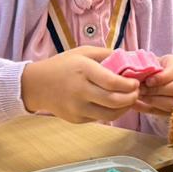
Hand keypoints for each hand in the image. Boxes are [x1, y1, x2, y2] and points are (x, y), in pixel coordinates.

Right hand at [21, 46, 139, 124]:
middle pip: (114, 101)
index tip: (136, 83)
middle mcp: (80, 91)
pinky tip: (113, 104)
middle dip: (131, 98)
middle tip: (136, 93)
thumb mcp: (82, 52)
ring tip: (128, 100)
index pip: (112, 82)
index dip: (129, 85)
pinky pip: (99, 118)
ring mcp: (77, 108)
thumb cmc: (62, 65)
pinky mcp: (76, 119)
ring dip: (125, 109)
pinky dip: (110, 112)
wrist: (36, 85)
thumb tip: (130, 58)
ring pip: (110, 115)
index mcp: (83, 71)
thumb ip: (106, 54)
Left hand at [134, 54, 172, 115]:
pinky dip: (148, 108)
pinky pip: (164, 112)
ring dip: (153, 101)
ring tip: (140, 96)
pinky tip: (135, 104)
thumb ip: (145, 68)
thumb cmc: (149, 67)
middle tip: (141, 90)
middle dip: (156, 90)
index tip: (147, 81)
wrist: (151, 77)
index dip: (161, 78)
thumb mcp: (148, 62)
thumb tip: (135, 75)